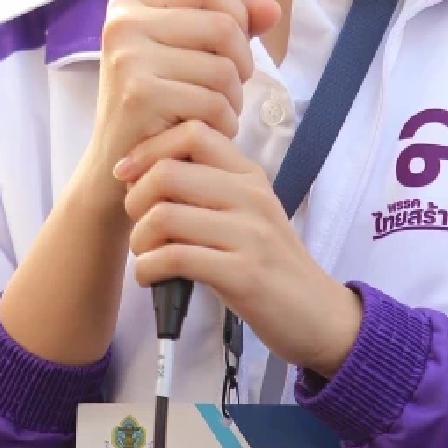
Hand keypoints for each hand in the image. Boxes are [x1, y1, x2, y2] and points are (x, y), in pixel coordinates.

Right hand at [86, 0, 279, 200]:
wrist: (115, 168)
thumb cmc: (158, 105)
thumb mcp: (188, 54)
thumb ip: (230, 25)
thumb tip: (273, 8)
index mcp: (132, 1)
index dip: (236, 14)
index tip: (232, 49)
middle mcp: (123, 22)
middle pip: (223, 25)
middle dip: (242, 64)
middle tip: (229, 91)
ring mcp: (128, 57)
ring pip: (223, 68)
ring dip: (233, 99)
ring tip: (215, 113)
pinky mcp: (140, 94)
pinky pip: (213, 101)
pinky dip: (223, 122)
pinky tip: (207, 131)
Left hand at [117, 119, 362, 378]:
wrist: (319, 315)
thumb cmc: (270, 264)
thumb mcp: (249, 213)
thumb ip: (210, 187)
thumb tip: (145, 170)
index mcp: (249, 175)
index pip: (193, 132)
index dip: (149, 148)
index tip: (128, 174)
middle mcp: (251, 196)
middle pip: (168, 171)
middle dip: (135, 198)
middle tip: (137, 223)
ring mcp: (249, 234)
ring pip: (164, 215)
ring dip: (139, 238)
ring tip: (145, 253)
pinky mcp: (243, 275)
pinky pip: (175, 257)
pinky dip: (148, 268)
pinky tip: (152, 275)